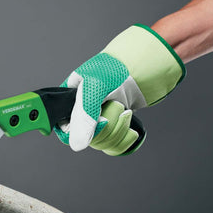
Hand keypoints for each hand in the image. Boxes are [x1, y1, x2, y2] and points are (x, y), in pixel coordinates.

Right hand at [54, 24, 184, 154]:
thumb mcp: (95, 88)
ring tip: (126, 110)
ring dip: (118, 130)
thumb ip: (84, 116)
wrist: (146, 64)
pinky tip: (131, 128)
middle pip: (87, 139)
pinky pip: (114, 147)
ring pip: (102, 144)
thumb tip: (76, 144)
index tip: (98, 120)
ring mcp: (100, 121)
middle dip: (108, 126)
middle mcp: (83, 112)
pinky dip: (125, 140)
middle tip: (117, 105)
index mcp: (70, 101)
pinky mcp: (115, 127)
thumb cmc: (117, 68)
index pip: (65, 129)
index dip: (80, 132)